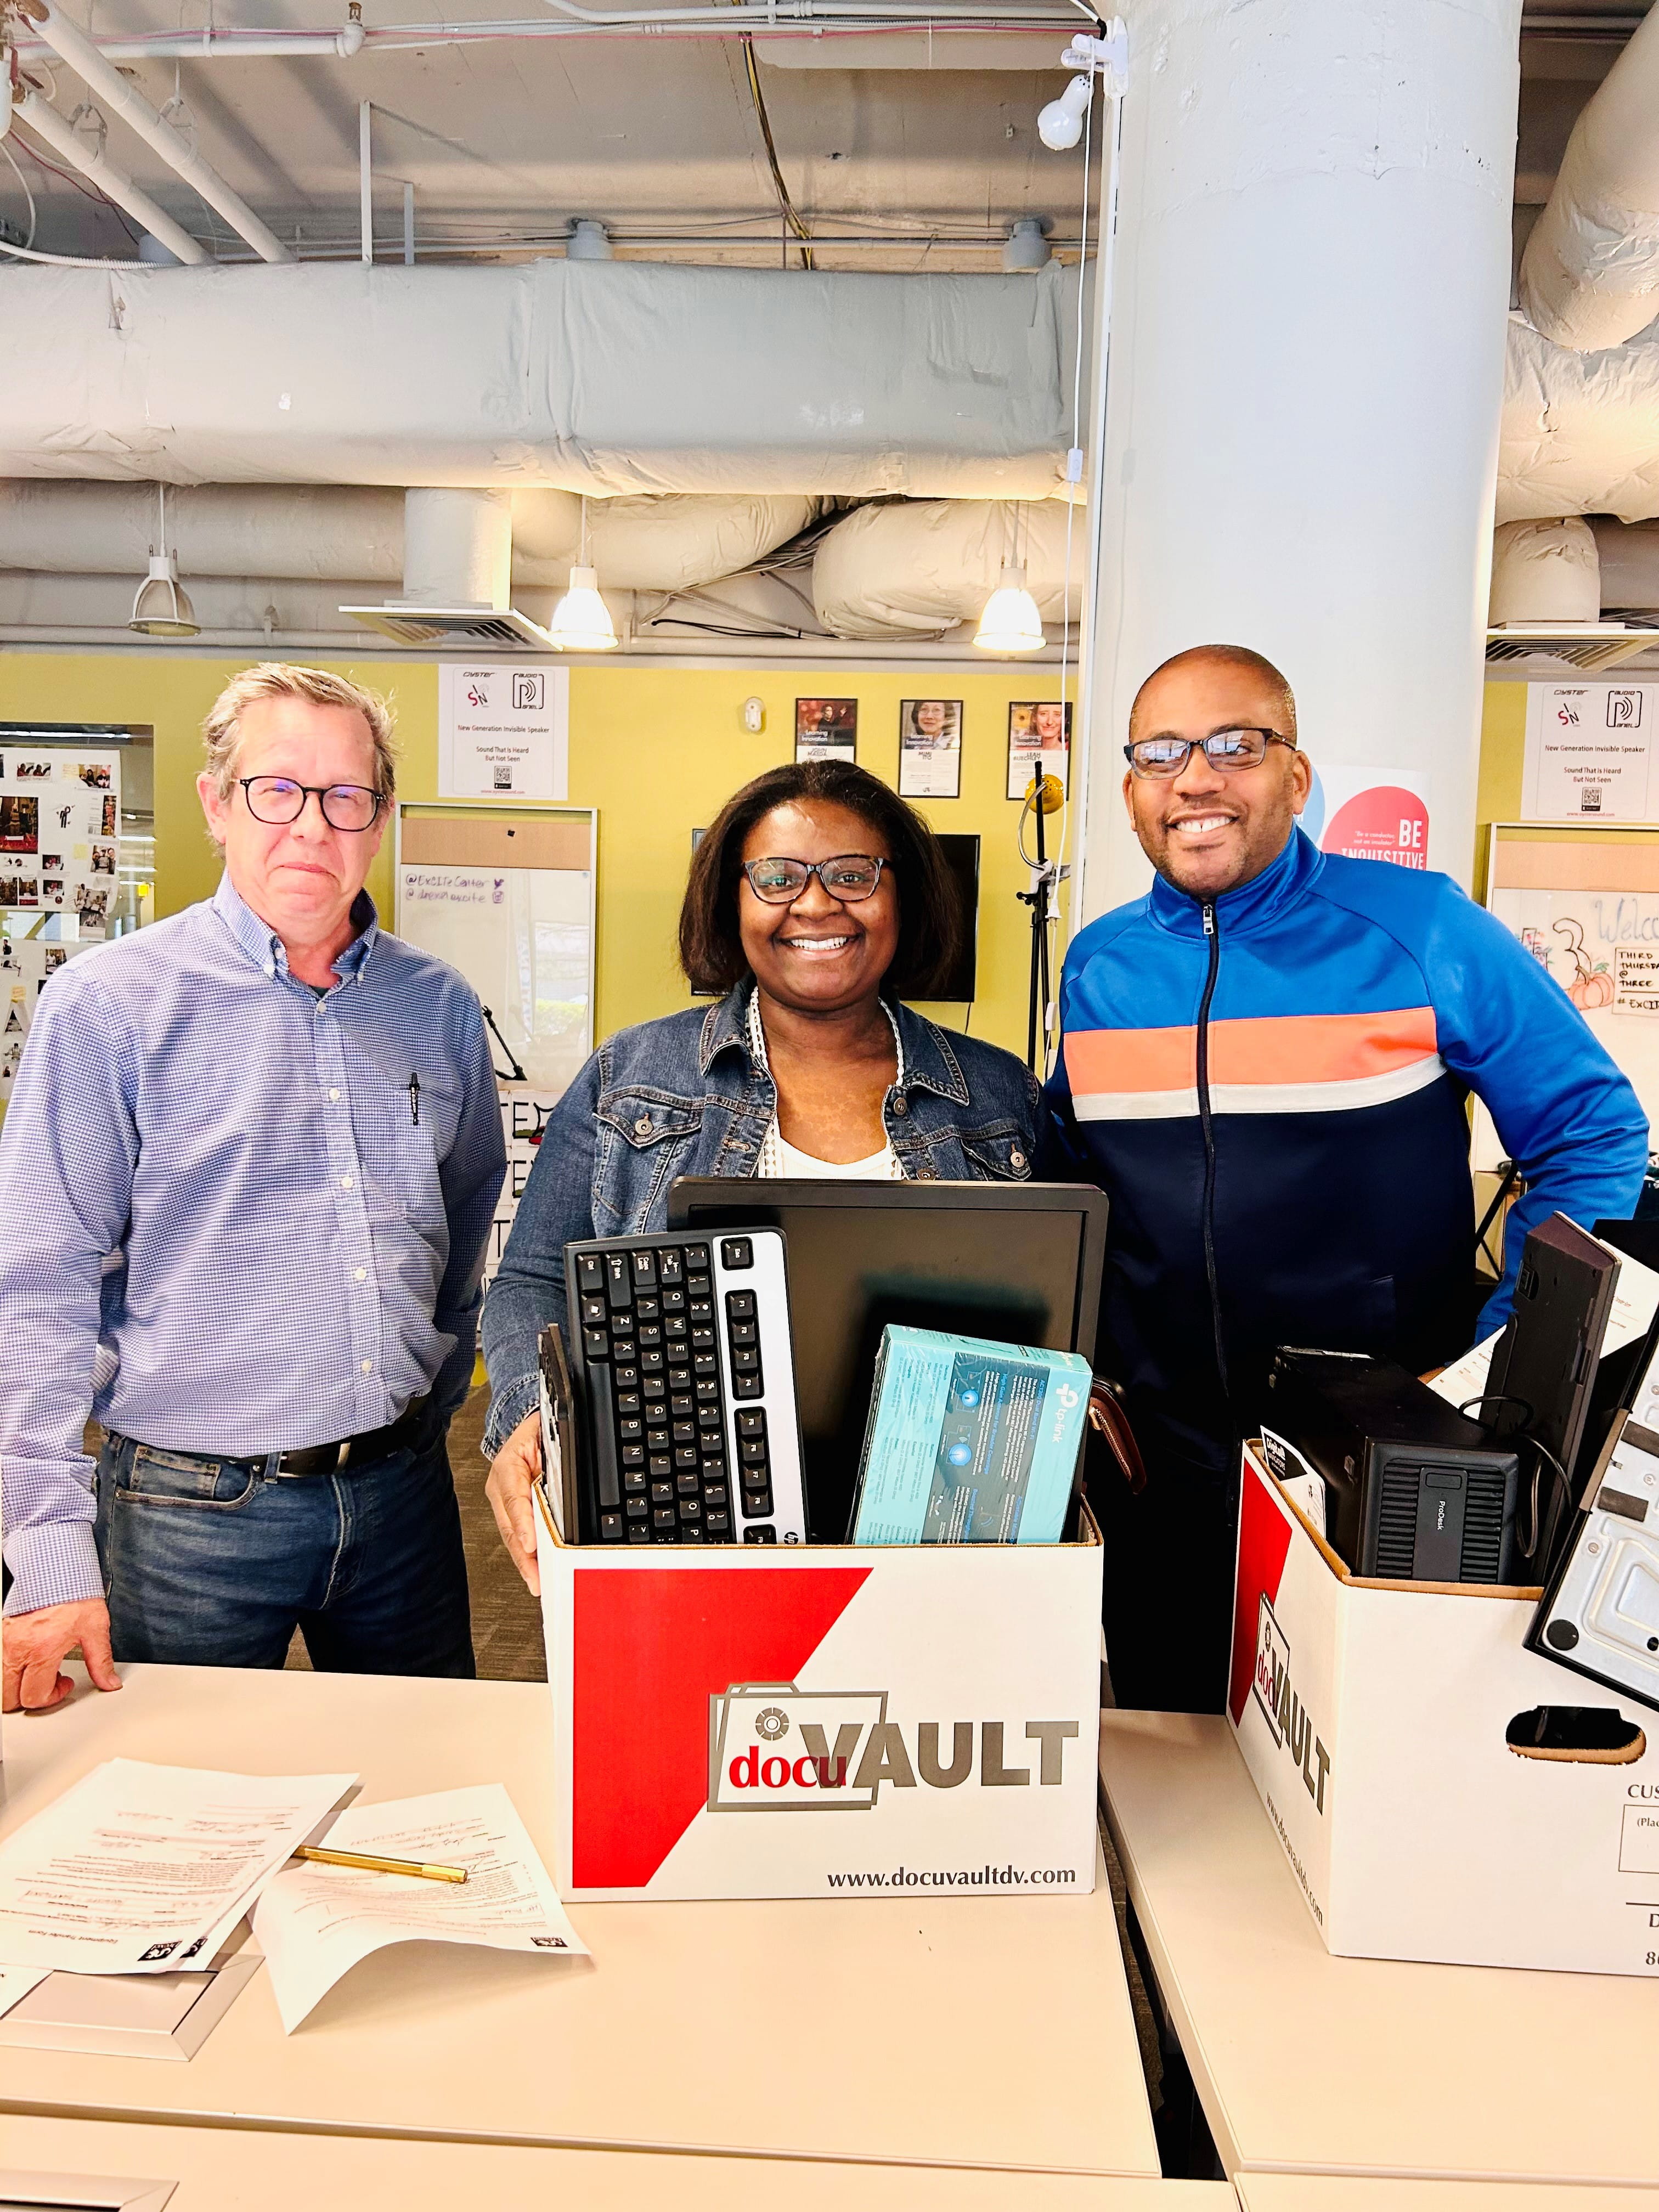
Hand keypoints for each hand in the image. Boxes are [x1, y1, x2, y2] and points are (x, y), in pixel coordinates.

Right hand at [2, 1596, 120, 1713]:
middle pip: (9, 1698)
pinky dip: (13, 1667)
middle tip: (50, 1682)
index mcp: (41, 1651)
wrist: (57, 1568)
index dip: (52, 1697)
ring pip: (1, 1682)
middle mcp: (17, 1649)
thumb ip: (101, 1660)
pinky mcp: (2, 1633)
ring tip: (41, 1668)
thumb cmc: (74, 1593)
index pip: (34, 1696)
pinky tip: (32, 1655)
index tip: (65, 1683)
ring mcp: (5, 1642)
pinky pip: (0, 1662)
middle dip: (29, 1698)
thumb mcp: (95, 1628)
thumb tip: (109, 1682)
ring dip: (18, 1684)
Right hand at [485, 1411, 543, 1596]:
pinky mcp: (510, 1511)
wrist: (532, 1425)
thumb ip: (555, 1459)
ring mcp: (503, 1500)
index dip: (523, 1524)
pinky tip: (534, 1571)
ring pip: (512, 1536)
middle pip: (510, 1526)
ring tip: (537, 1582)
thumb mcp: (548, 1435)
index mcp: (508, 1466)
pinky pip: (517, 1536)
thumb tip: (564, 1481)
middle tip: (537, 1578)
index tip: (530, 1545)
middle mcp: (501, 1486)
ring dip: (525, 1562)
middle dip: (523, 1556)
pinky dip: (526, 1556)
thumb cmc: (541, 1431)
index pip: (514, 1499)